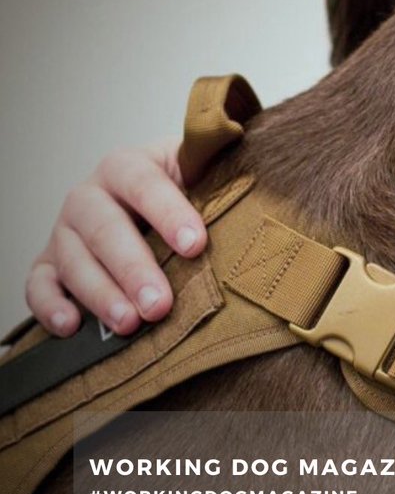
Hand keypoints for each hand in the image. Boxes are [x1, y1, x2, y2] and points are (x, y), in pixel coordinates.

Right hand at [25, 139, 205, 336]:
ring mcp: (65, 231)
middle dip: (133, 268)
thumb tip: (258, 179)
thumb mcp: (199, 173)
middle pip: (104, 228)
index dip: (169, 213)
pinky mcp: (49, 263)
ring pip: (73, 259)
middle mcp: (90, 196)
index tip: (196, 245)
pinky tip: (71, 326)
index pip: (145, 184)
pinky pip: (37, 284)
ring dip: (100, 294)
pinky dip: (50, 305)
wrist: (148, 201)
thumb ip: (218, 172)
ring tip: (128, 323)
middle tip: (159, 303)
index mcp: (128, 167)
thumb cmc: (183, 192)